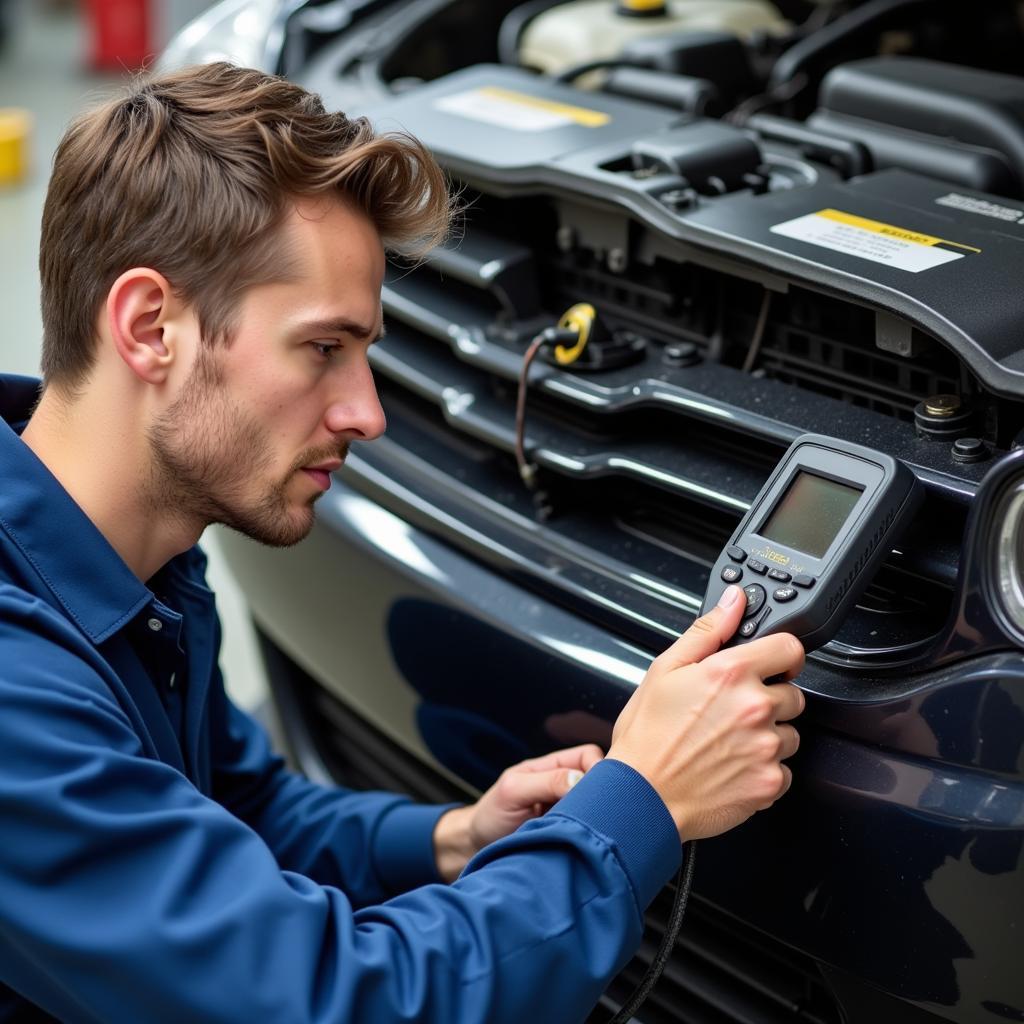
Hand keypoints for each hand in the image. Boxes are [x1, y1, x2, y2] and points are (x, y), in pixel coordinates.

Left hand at [433, 743, 603, 881]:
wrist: (475, 849)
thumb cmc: (490, 815)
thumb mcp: (513, 791)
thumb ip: (545, 781)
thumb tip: (580, 780)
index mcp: (553, 767)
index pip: (590, 756)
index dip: (598, 769)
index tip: (596, 790)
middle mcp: (565, 787)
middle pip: (601, 781)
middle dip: (603, 795)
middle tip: (594, 814)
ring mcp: (570, 811)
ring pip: (599, 807)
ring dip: (596, 818)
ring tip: (584, 831)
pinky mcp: (571, 836)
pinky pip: (591, 831)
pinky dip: (591, 836)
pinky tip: (582, 844)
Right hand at [607, 584, 805, 841]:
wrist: (641, 797)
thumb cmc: (647, 737)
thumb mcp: (665, 670)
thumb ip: (707, 631)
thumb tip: (734, 601)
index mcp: (731, 673)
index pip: (790, 649)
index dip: (780, 656)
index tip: (771, 667)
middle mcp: (755, 707)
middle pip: (793, 694)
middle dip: (769, 700)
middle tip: (731, 713)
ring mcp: (766, 747)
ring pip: (790, 734)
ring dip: (768, 737)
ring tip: (728, 743)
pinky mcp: (769, 782)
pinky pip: (784, 771)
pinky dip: (764, 771)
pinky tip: (733, 767)